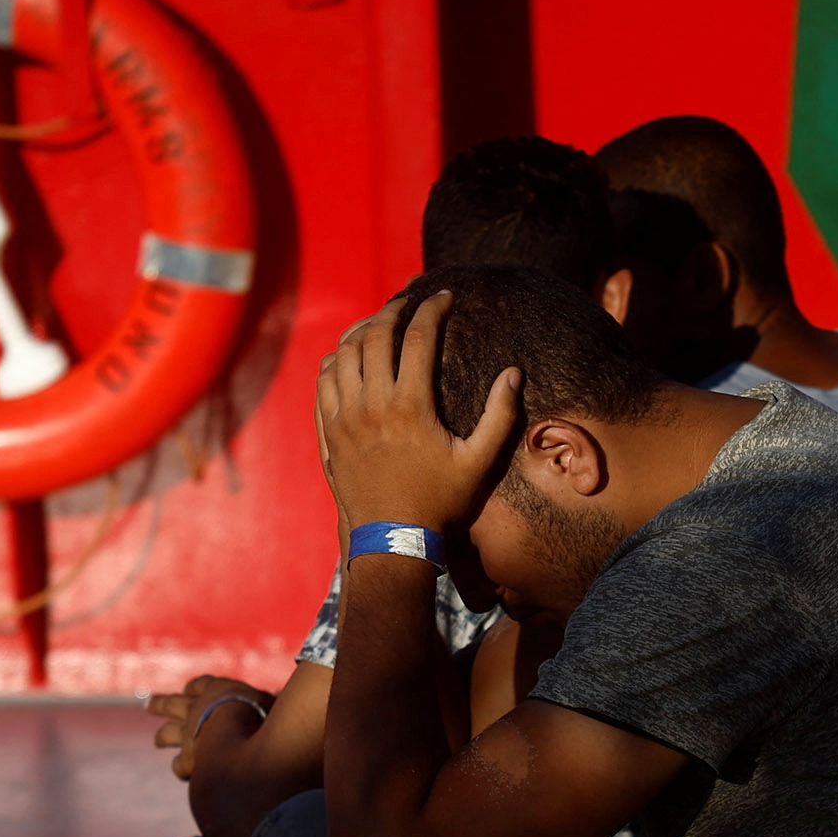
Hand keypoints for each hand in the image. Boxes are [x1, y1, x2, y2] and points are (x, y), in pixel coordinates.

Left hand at [144, 674, 268, 779]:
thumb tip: (283, 695)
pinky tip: (184, 772)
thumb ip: (274, 700)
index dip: (196, 688)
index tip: (189, 690)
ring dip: (163, 736)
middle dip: (161, 705)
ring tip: (158, 740)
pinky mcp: (188, 758)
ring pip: (167, 733)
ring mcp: (189, 734)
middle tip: (149, 705)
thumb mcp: (273, 702)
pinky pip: (179, 765)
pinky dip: (181, 768)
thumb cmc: (265, 714)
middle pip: (173, 704)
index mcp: (217, 689)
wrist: (243, 734)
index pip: (202, 685)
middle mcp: (197, 709)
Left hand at [315, 293, 519, 536]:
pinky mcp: (328, 432)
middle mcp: (371, 405)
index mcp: (409, 406)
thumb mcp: (479, 463)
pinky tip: (352, 359)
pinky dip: (337, 360)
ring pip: (343, 352)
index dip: (432, 309)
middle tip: (409, 303)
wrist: (391, 540)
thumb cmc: (440, 503)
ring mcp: (343, 417)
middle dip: (394, 309)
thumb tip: (513, 374)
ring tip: (381, 325)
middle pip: (375, 335)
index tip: (444, 297)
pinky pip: (324, 380)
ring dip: (363, 331)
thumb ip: (500, 417)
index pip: (418, 337)